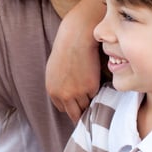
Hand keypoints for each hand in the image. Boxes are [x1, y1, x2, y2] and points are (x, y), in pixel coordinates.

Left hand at [46, 0, 103, 121]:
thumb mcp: (54, 71)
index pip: (63, 108)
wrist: (76, 38)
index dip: (71, 106)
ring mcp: (78, 93)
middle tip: (88, 111)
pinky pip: (96, 95)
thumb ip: (59, 86)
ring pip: (86, 107)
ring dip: (90, 102)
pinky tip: (98, 84)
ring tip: (94, 96)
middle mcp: (63, 95)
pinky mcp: (91, 87)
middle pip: (74, 114)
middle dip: (81, 112)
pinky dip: (98, 92)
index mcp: (52, 91)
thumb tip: (66, 96)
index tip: (77, 105)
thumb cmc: (65, 50)